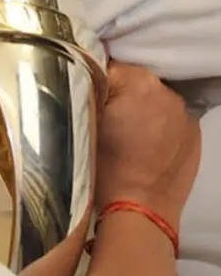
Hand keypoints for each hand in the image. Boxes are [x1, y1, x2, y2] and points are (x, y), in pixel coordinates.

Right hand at [94, 61, 200, 229]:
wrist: (140, 209)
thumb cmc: (105, 169)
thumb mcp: (82, 125)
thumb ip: (87, 93)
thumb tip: (86, 77)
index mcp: (137, 83)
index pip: (106, 66)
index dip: (91, 82)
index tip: (84, 101)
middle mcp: (166, 91)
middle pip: (133, 79)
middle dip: (118, 94)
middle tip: (104, 119)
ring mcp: (184, 112)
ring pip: (152, 97)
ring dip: (139, 107)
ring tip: (126, 134)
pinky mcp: (194, 131)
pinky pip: (169, 116)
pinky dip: (156, 123)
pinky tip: (144, 143)